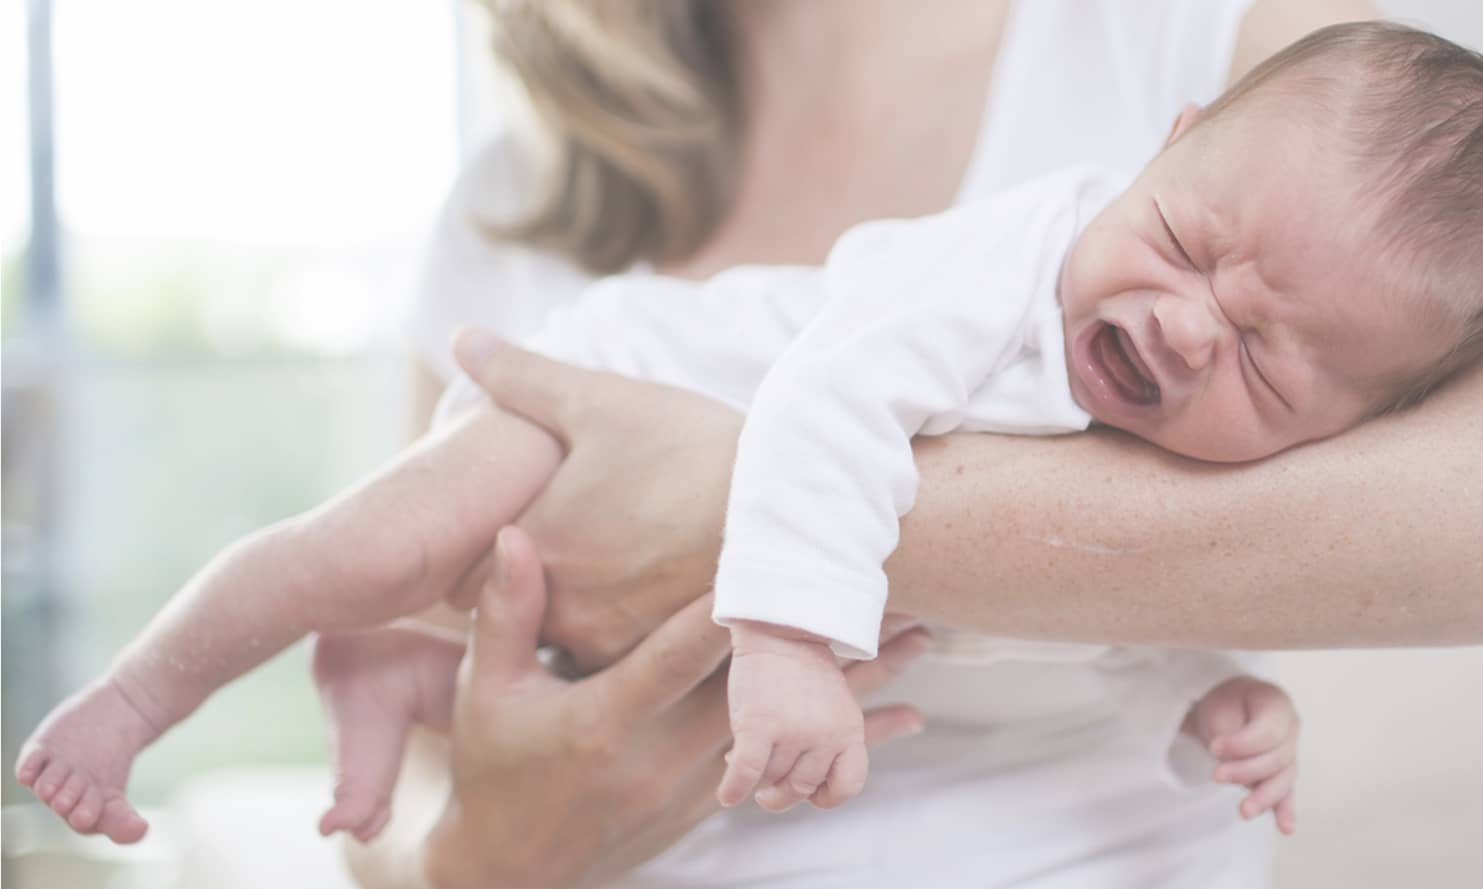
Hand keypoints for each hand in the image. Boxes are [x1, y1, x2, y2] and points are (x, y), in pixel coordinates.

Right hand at [422, 526, 929, 888]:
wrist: (514, 871)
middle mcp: (664, 756)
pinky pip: (795, 766)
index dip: (731, 604)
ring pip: (794, 729)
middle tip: (893, 587)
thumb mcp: (490, 690)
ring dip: (858, 685)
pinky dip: (846, 743)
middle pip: (764, 690)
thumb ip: (512, 613)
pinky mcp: (715, 802)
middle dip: (826, 636)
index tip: (780, 554)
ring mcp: (698, 784)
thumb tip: (515, 536)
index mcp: (608, 720)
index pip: (680, 652)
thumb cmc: (496, 768)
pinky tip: (900, 722)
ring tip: (923, 641)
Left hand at [449, 328, 739, 669]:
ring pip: (573, 637)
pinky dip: (630, 629)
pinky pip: (624, 660)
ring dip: (584, 610)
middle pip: (521, 611)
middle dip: (537, 582)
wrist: (786, 508)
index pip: (467, 574)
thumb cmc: (690, 449)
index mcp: (532, 544)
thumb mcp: (600, 400)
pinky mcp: (660, 662)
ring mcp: (610, 641)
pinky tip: (658, 591)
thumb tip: (463, 337)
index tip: (523, 523)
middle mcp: (559, 606)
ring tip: (622, 566)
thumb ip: (522, 375)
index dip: (489, 548)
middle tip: (573, 543)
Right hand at [718, 623, 866, 812]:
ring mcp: (793, 732)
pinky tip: (726, 796)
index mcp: (849, 731)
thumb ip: (822, 747)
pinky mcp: (758, 726)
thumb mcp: (833, 707)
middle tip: (768, 786)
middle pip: (801, 788)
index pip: (847, 786)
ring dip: (755, 777)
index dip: (826, 796)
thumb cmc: (801, 670)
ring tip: (748, 756)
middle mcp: (825, 736)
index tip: (809, 792)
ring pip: (769, 779)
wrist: (780, 628)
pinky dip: (733, 789)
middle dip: (782, 791)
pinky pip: (744, 774)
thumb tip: (779, 789)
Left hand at [1181, 675, 1298, 835]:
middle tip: (1217, 776)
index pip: (1268, 732)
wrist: (1223, 705)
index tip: (1213, 747)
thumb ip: (1234, 741)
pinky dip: (1284, 810)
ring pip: (1283, 779)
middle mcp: (1291, 729)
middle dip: (1247, 771)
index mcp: (1277, 705)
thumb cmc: (1223, 703)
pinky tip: (1285, 828)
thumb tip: (1243, 777)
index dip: (1242, 744)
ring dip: (1264, 797)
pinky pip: (1285, 792)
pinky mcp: (1282, 772)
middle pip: (1278, 758)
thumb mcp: (1221, 710)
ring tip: (1243, 811)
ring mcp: (1290, 751)